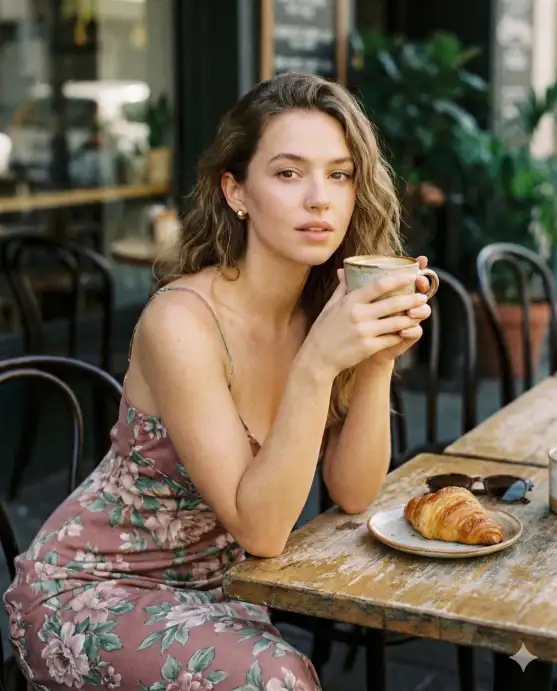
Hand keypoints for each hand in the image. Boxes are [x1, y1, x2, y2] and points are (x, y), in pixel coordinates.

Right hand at [303, 261, 430, 377]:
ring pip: (396, 322)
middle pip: (392, 303)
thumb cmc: (323, 331)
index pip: (377, 286)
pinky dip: (400, 334)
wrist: (317, 358)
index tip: (410, 276)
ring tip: (419, 314)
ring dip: (410, 318)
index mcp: (350, 302)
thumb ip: (341, 288)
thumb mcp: (330, 306)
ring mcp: (364, 332)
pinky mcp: (368, 347)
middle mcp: (358, 315)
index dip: (397, 280)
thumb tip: (343, 271)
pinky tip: (407, 331)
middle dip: (411, 299)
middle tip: (423, 297)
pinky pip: (391, 338)